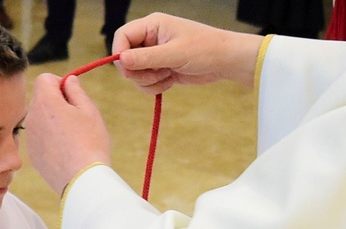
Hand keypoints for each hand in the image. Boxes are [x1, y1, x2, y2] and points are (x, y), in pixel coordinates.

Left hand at [26, 73, 110, 195]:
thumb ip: (76, 91)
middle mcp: (32, 117)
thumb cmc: (90, 143)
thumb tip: (69, 81)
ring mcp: (30, 138)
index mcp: (46, 102)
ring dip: (53, 121)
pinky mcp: (32, 155)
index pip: (44, 78)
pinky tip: (66, 151)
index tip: (72, 95)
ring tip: (73, 137)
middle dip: (56, 102)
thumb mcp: (89, 110)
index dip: (59, 82)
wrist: (81, 179)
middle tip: (77, 117)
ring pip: (40, 119)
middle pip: (41, 99)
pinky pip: (40, 138)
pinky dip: (50, 139)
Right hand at [112, 12, 263, 92]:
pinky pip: (146, 82)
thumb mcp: (174, 53)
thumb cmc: (205, 49)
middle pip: (126, 58)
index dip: (120, 53)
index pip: (122, 36)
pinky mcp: (160, 69)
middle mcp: (150, 39)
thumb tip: (121, 60)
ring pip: (135, 74)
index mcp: (152, 25)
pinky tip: (171, 81)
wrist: (225, 61)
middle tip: (155, 76)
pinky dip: (155, 86)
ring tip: (167, 76)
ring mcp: (155, 55)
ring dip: (148, 81)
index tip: (127, 70)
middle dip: (137, 72)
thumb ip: (146, 58)